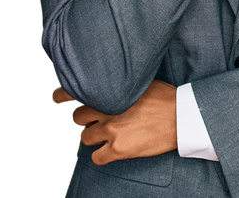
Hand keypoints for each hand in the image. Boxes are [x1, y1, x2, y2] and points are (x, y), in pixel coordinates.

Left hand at [53, 80, 176, 164]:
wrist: (181, 116)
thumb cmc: (164, 97)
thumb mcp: (141, 82)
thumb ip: (121, 84)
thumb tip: (111, 82)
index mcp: (111, 90)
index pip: (76, 90)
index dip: (62, 93)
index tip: (56, 96)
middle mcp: (107, 108)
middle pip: (79, 117)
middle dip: (87, 119)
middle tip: (98, 119)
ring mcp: (111, 130)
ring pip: (86, 137)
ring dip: (94, 136)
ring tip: (108, 134)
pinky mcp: (118, 149)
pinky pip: (97, 157)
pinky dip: (102, 155)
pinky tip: (111, 150)